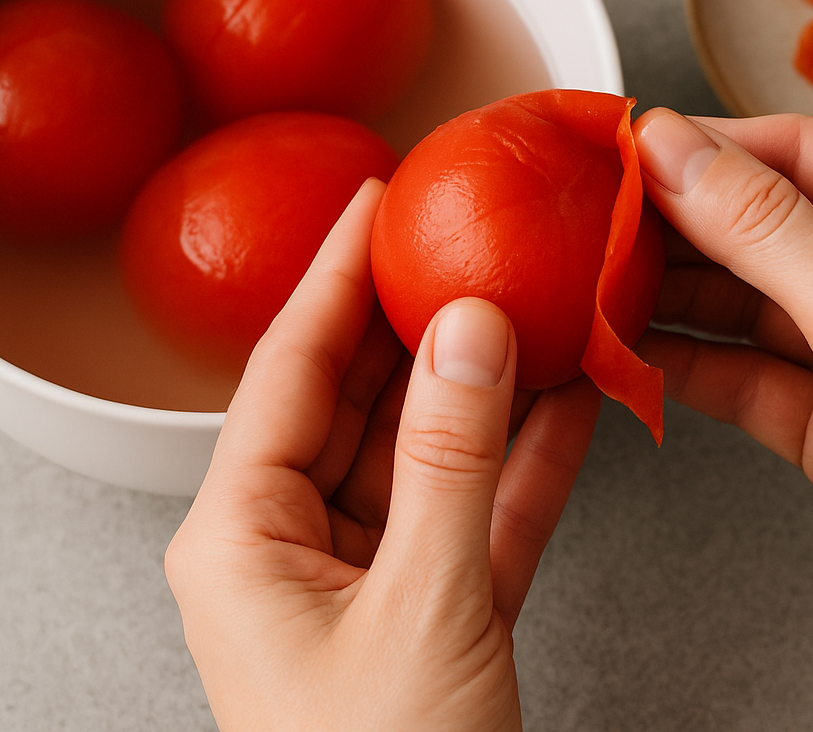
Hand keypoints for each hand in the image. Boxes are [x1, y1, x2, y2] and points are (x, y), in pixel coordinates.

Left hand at [164, 179, 599, 731]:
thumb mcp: (420, 606)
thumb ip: (449, 458)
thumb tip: (467, 328)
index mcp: (240, 537)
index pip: (288, 372)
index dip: (330, 276)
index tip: (369, 197)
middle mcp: (290, 548)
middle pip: (359, 401)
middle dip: (419, 321)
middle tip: (469, 238)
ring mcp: (365, 581)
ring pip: (428, 453)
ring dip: (486, 388)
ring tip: (537, 304)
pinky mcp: (432, 614)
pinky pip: (476, 515)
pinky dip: (524, 465)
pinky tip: (571, 403)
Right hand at [632, 109, 812, 730]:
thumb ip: (764, 229)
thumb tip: (676, 149)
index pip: (798, 151)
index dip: (703, 149)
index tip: (618, 148)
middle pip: (765, 221)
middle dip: (676, 223)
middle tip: (584, 219)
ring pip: (747, 298)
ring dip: (671, 294)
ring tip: (588, 282)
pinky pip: (745, 370)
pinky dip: (687, 363)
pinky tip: (626, 352)